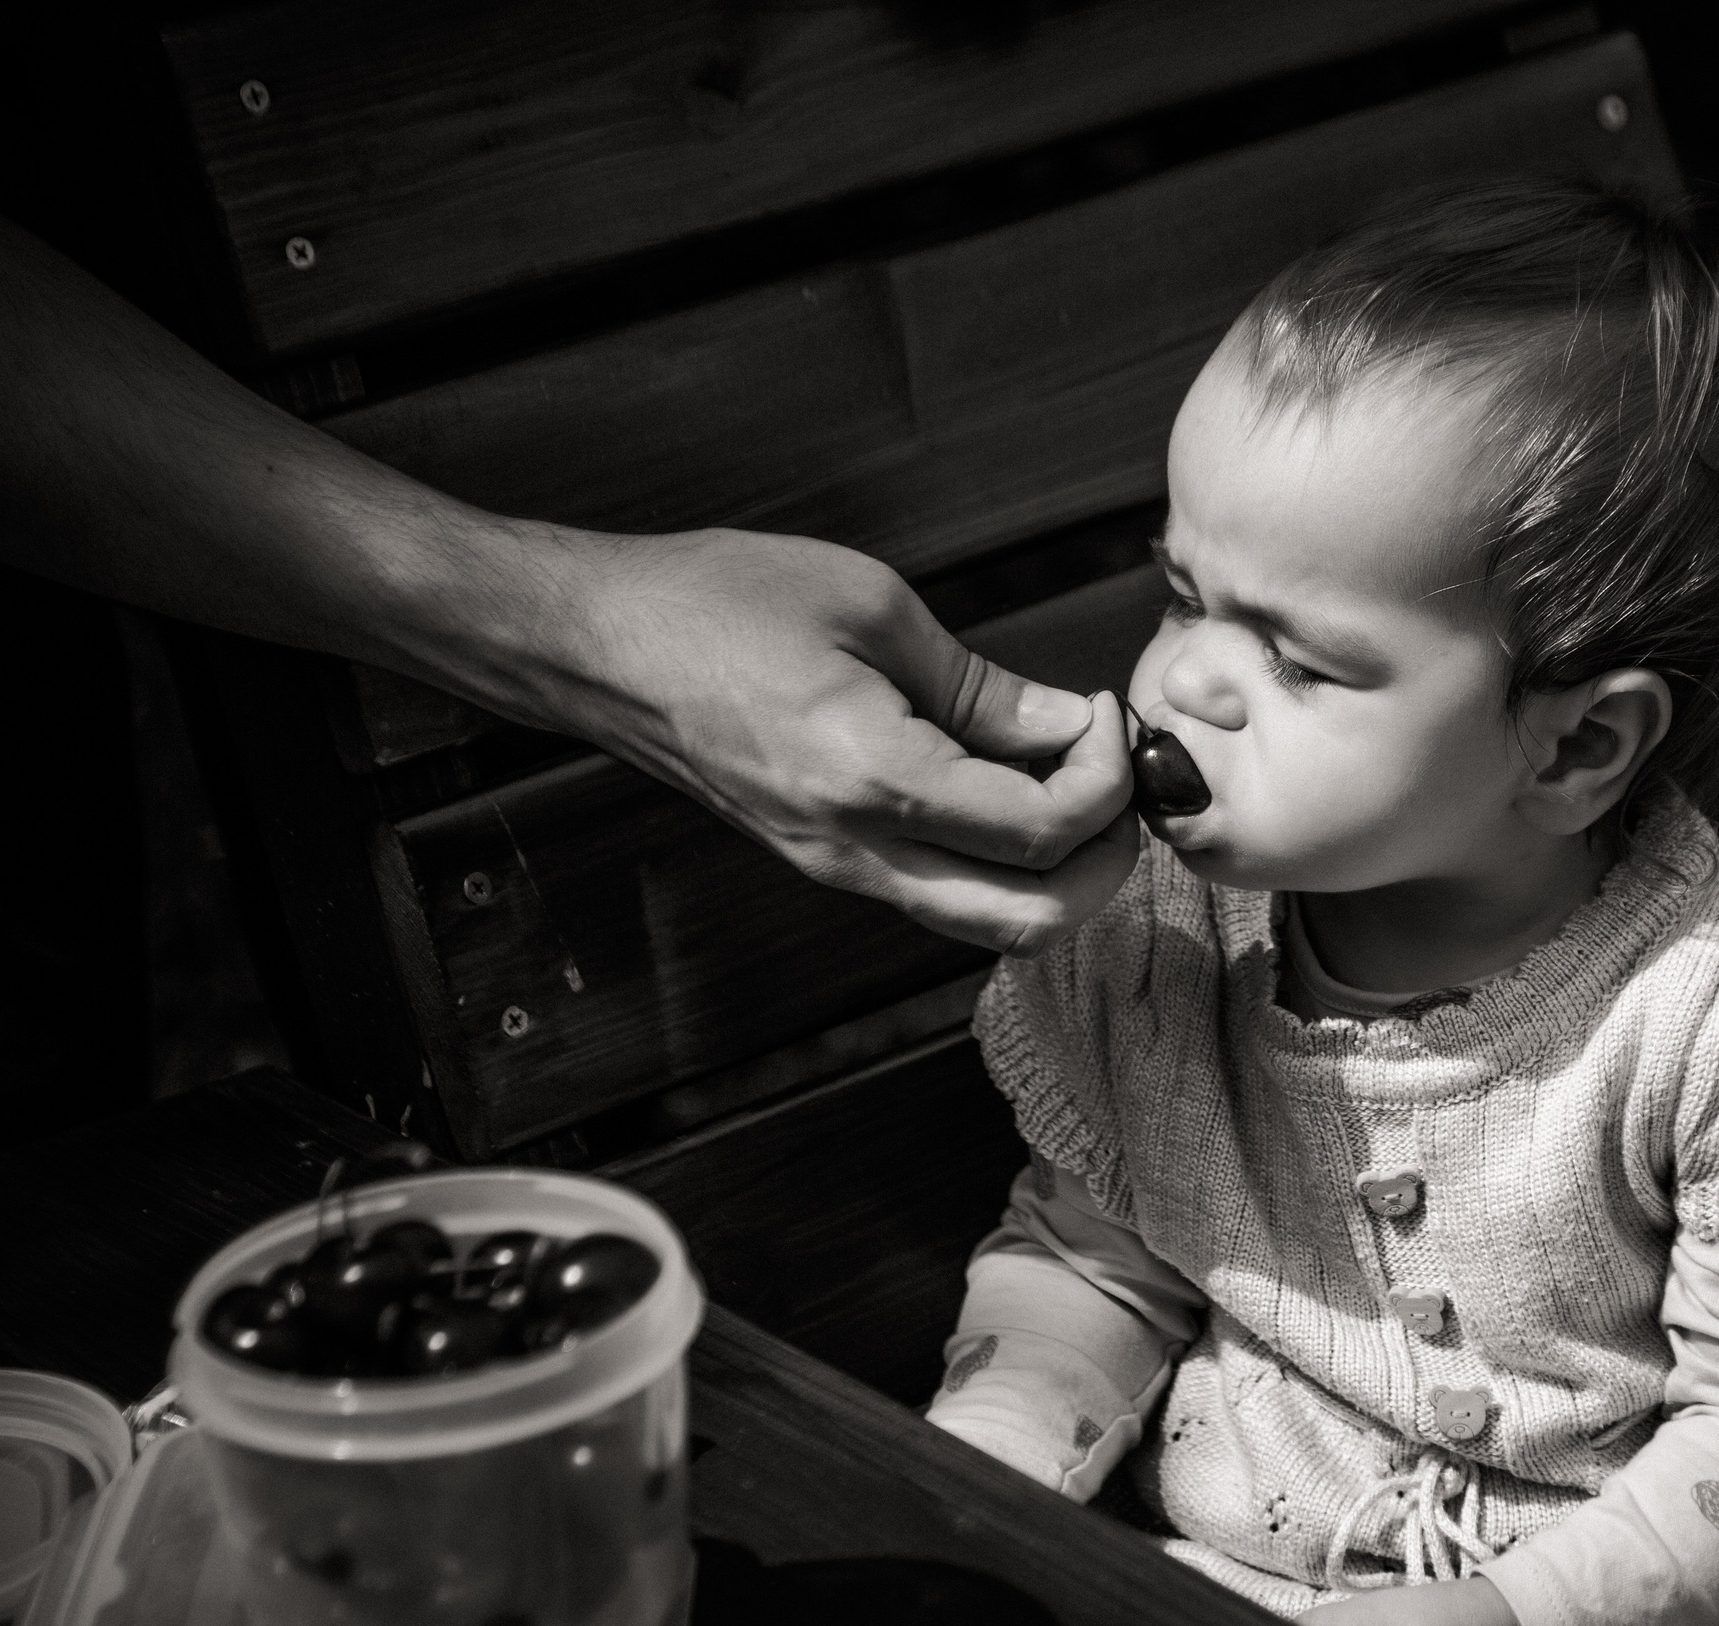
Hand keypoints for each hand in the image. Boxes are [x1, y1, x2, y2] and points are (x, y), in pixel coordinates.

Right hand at [482, 523, 1137, 954]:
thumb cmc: (716, 605)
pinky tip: (1012, 792)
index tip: (1104, 712)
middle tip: (1118, 776)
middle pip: (1034, 919)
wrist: (601, 646)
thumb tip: (1073, 726)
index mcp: (875, 780)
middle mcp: (859, 852)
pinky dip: (1005, 868)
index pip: (1043, 830)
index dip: (1107, 778)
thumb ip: (984, 688)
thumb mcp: (872, 610)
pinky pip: (945, 897)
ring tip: (1076, 786)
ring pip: (991, 927)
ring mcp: (840, 871)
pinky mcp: (828, 866)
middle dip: (1107, 857)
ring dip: (1059, 875)